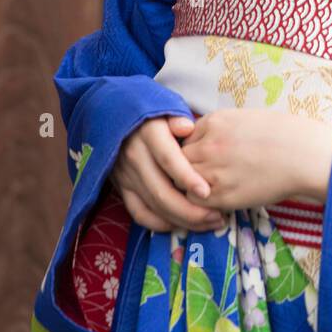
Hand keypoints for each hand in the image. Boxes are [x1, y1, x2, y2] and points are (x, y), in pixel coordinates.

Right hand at [110, 114, 225, 233]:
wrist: (114, 113)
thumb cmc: (152, 112)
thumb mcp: (164, 106)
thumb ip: (177, 117)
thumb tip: (187, 127)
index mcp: (147, 134)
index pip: (167, 159)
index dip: (186, 177)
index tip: (206, 192)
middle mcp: (134, 156)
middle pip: (161, 191)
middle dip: (190, 210)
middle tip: (217, 217)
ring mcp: (126, 175)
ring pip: (153, 206)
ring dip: (182, 220)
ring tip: (209, 223)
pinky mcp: (122, 188)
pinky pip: (140, 213)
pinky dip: (161, 224)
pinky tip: (183, 225)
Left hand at [181, 108, 331, 222]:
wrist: (304, 155)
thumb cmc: (283, 134)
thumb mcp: (245, 118)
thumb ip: (219, 128)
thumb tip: (205, 140)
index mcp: (214, 122)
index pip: (183, 138)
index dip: (191, 149)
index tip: (203, 158)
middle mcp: (208, 144)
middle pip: (177, 160)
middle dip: (185, 168)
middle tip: (198, 176)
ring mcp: (213, 170)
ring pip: (182, 182)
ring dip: (190, 187)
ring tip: (207, 190)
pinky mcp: (222, 195)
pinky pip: (196, 201)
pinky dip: (200, 203)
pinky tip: (216, 201)